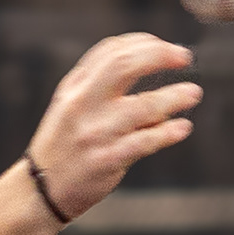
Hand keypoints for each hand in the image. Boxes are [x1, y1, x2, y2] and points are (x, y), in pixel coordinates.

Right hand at [22, 32, 200, 222]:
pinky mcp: (106, 160)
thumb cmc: (64, 144)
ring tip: (193, 94)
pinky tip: (183, 128)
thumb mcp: (70, 105)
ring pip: (143, 107)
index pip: (111, 51)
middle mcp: (82, 105)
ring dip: (174, 97)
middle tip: (185, 57)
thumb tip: (149, 60)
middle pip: (124, 66)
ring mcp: (94, 133)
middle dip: (160, 55)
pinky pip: (145, 142)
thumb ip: (100, 83)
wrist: (40, 191)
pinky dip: (168, 133)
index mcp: (74, 87)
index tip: (167, 48)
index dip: (145, 43)